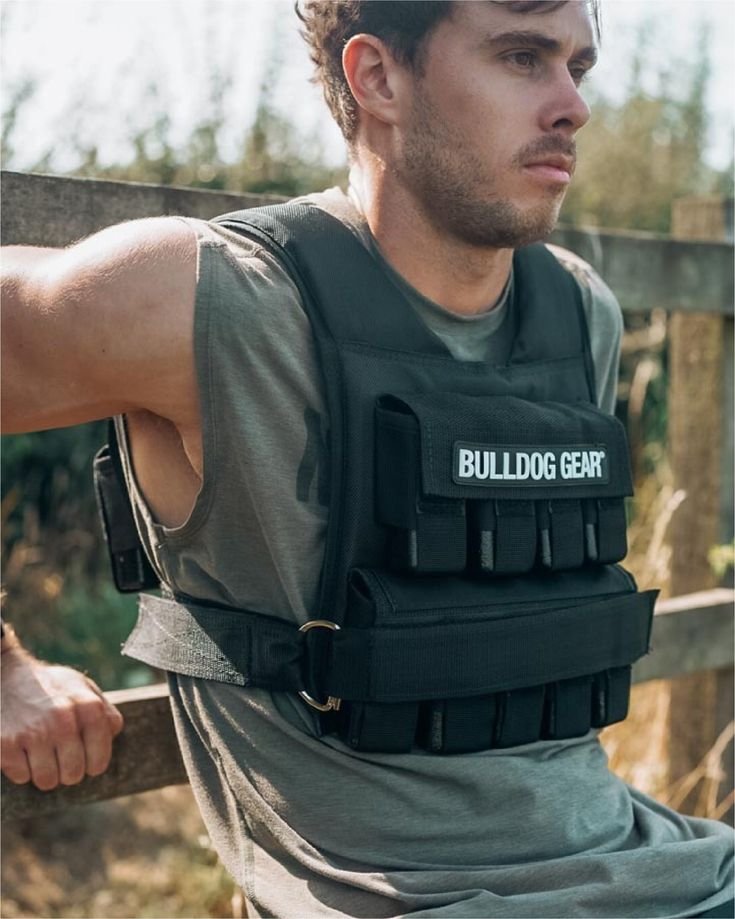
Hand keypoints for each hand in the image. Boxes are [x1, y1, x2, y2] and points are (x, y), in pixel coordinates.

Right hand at [1, 648, 123, 790]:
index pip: (99, 761)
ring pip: (47, 781)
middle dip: (67, 770)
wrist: (6, 676)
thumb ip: (105, 712)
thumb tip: (113, 735)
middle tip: (59, 756)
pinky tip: (21, 748)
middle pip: (73, 775)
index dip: (92, 765)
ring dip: (44, 772)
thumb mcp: (84, 688)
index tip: (84, 760)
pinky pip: (21, 777)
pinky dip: (21, 768)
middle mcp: (63, 720)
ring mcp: (33, 732)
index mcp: (89, 707)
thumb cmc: (51, 687)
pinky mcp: (6, 744)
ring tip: (40, 752)